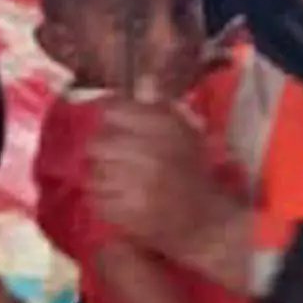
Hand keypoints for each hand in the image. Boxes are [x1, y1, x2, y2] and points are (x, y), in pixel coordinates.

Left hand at [89, 98, 249, 274]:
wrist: (208, 221)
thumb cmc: (195, 172)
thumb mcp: (185, 131)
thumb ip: (159, 107)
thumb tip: (141, 81)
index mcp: (164, 127)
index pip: (113, 110)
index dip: (110, 117)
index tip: (115, 125)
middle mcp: (148, 152)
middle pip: (98, 142)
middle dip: (103, 150)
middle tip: (114, 159)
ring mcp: (136, 185)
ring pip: (94, 173)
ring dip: (102, 177)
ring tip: (119, 182)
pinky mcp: (127, 213)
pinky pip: (97, 200)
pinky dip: (104, 201)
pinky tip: (120, 200)